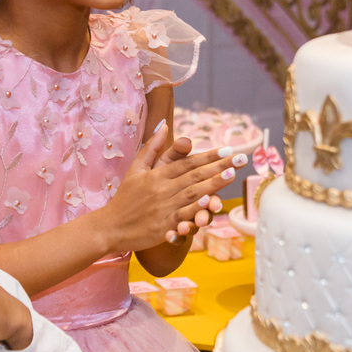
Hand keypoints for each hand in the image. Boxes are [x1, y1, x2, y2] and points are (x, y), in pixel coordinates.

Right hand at [99, 124, 245, 252]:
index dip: (208, 155)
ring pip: (193, 193)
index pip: (187, 162)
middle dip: (219, 166)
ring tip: (232, 174)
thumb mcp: (136, 169)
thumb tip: (164, 125)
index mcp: (157, 175)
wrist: (111, 227)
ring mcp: (163, 208)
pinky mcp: (164, 226)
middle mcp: (162, 189)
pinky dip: (197, 208)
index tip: (227, 149)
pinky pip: (183, 215)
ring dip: (213, 184)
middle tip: (241, 158)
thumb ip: (152, 147)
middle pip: (195, 175)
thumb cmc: (125, 197)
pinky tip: (211, 201)